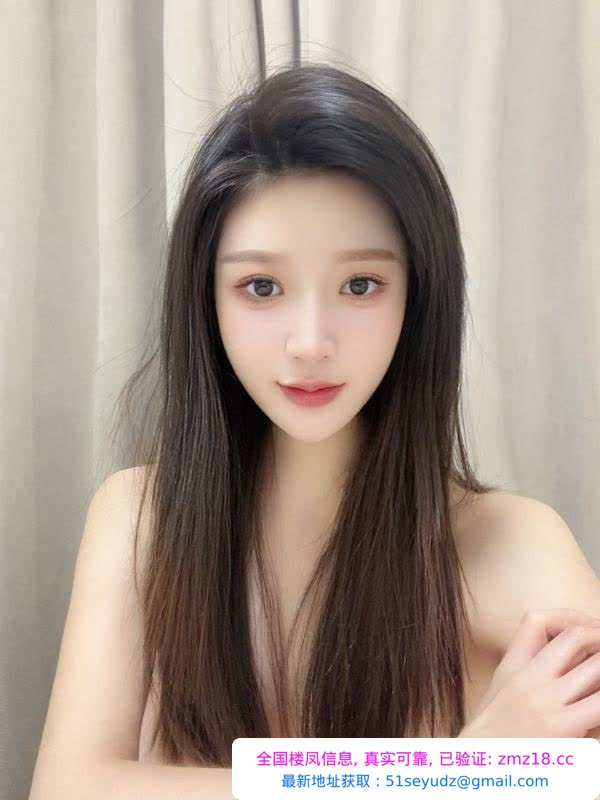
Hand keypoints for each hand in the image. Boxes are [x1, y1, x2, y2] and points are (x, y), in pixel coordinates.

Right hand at [459, 608, 599, 737]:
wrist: (477, 769)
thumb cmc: (491, 741)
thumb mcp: (500, 694)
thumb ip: (524, 671)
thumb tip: (564, 661)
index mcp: (512, 668)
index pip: (536, 620)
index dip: (568, 618)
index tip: (586, 630)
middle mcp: (530, 679)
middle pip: (575, 636)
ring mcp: (547, 702)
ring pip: (596, 666)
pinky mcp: (563, 727)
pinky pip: (599, 703)